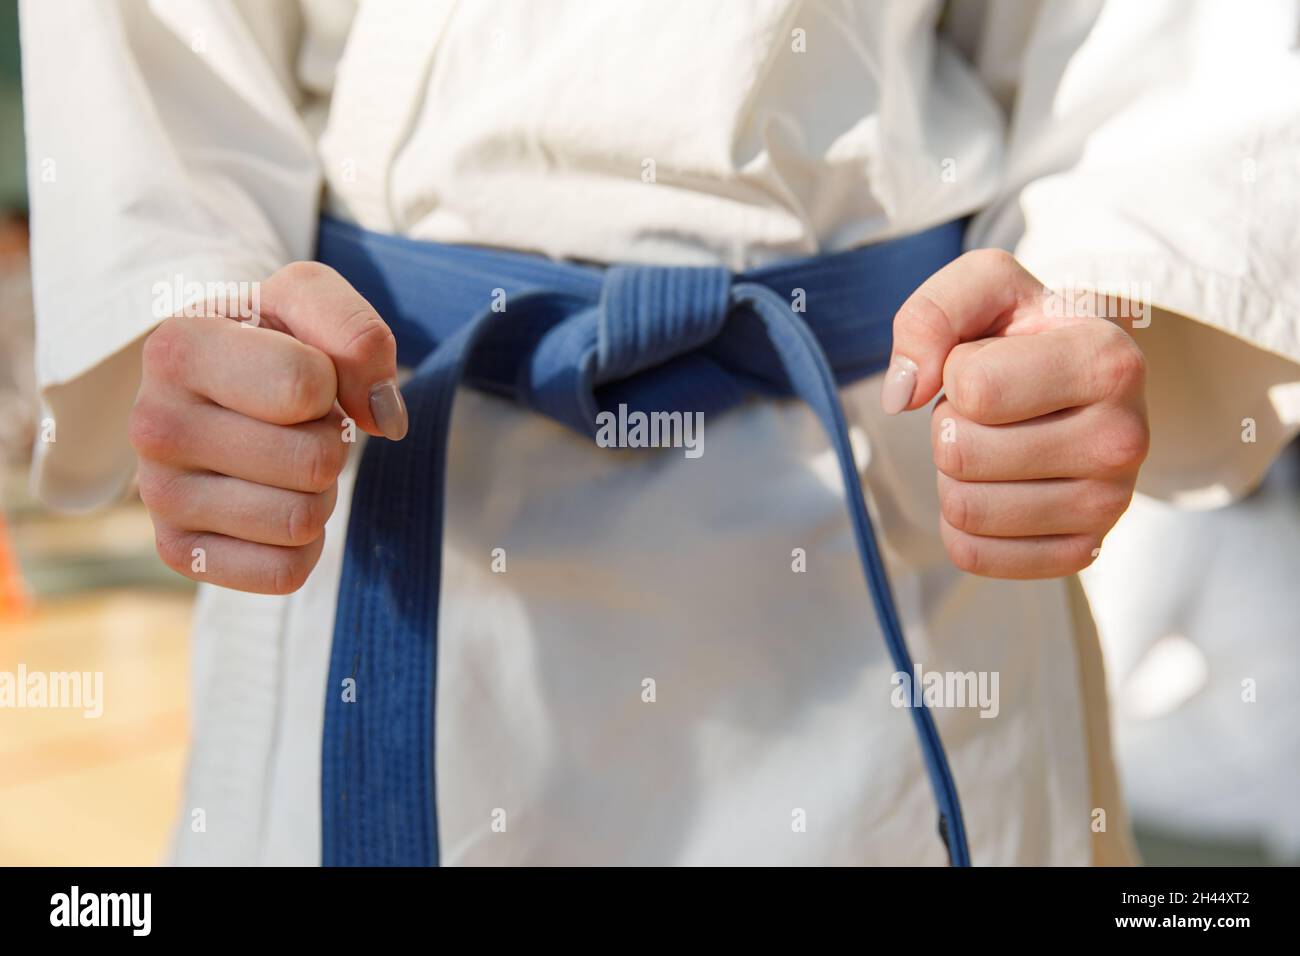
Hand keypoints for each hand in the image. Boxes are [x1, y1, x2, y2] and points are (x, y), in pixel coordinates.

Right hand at [128, 261, 406, 593]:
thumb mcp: (307, 299)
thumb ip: (356, 332)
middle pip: (314, 462)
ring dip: (319, 492)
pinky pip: (285, 572)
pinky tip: (272, 503)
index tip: (302, 371)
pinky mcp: (179, 552)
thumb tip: (384, 419)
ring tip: (283, 458)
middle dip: (330, 441)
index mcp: (175, 349)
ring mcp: (158, 496)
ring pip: (303, 522)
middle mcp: (151, 424)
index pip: (304, 387)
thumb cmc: (269, 339)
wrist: (217, 387)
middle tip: (297, 423)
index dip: (330, 381)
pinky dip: (304, 545)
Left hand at [882, 249, 1148, 578]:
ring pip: (963, 509)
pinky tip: (994, 487)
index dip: (957, 370)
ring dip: (954, 473)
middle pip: (961, 455)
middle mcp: (1125, 438)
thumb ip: (932, 314)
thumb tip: (903, 394)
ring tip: (995, 442)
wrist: (1080, 382)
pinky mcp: (1082, 552)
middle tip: (989, 410)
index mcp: (1110, 361)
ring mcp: (1109, 504)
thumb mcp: (985, 285)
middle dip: (950, 425)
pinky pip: (973, 554)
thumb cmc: (1026, 331)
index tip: (991, 360)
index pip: (974, 390)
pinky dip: (960, 522)